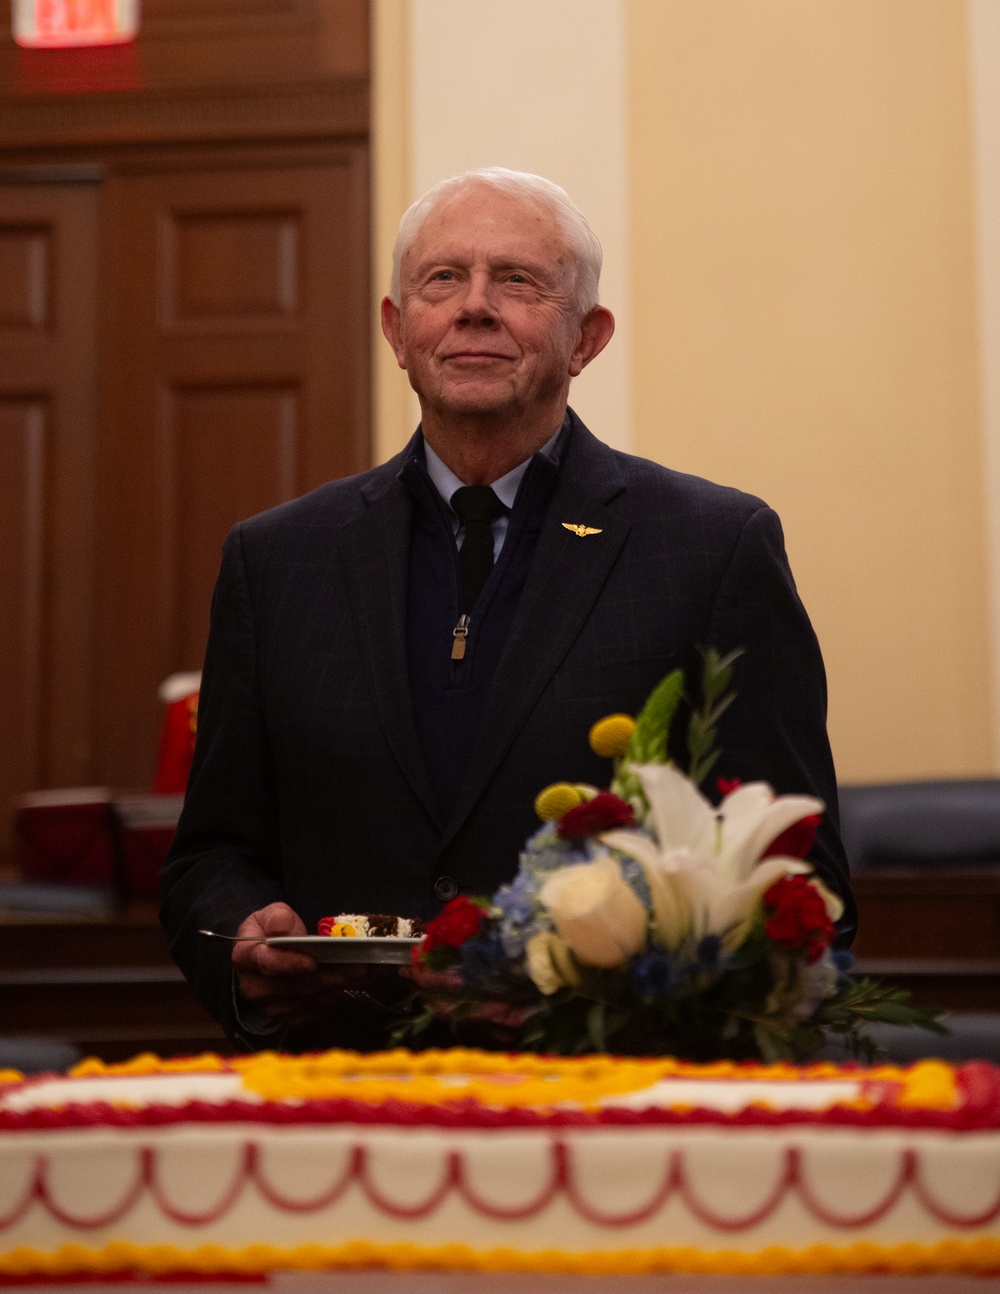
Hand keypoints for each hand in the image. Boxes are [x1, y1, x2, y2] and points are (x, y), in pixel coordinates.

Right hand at [232, 902, 371, 1026]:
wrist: (267, 952)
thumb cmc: (271, 930)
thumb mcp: (270, 913)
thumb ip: (276, 917)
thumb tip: (281, 926)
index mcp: (247, 957)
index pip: (269, 963)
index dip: (291, 964)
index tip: (313, 962)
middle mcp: (257, 987)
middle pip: (299, 985)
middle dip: (333, 975)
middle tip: (360, 964)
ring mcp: (274, 1005)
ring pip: (314, 999)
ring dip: (344, 985)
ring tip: (369, 970)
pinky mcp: (291, 1016)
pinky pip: (320, 1009)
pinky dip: (342, 994)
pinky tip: (360, 981)